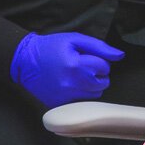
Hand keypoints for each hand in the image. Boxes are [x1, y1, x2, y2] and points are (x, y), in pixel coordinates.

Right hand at [9, 31, 125, 107]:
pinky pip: (82, 102)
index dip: (99, 61)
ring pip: (94, 95)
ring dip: (91, 86)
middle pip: (102, 84)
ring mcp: (65, 97)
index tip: (87, 58)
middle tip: (84, 67)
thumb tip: (120, 55)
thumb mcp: (73, 39)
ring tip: (78, 76)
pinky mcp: (60, 105)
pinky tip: (70, 85)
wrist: (24, 61)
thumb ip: (99, 47)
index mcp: (76, 65)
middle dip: (97, 75)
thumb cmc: (50, 47)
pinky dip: (80, 94)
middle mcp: (72, 84)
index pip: (104, 67)